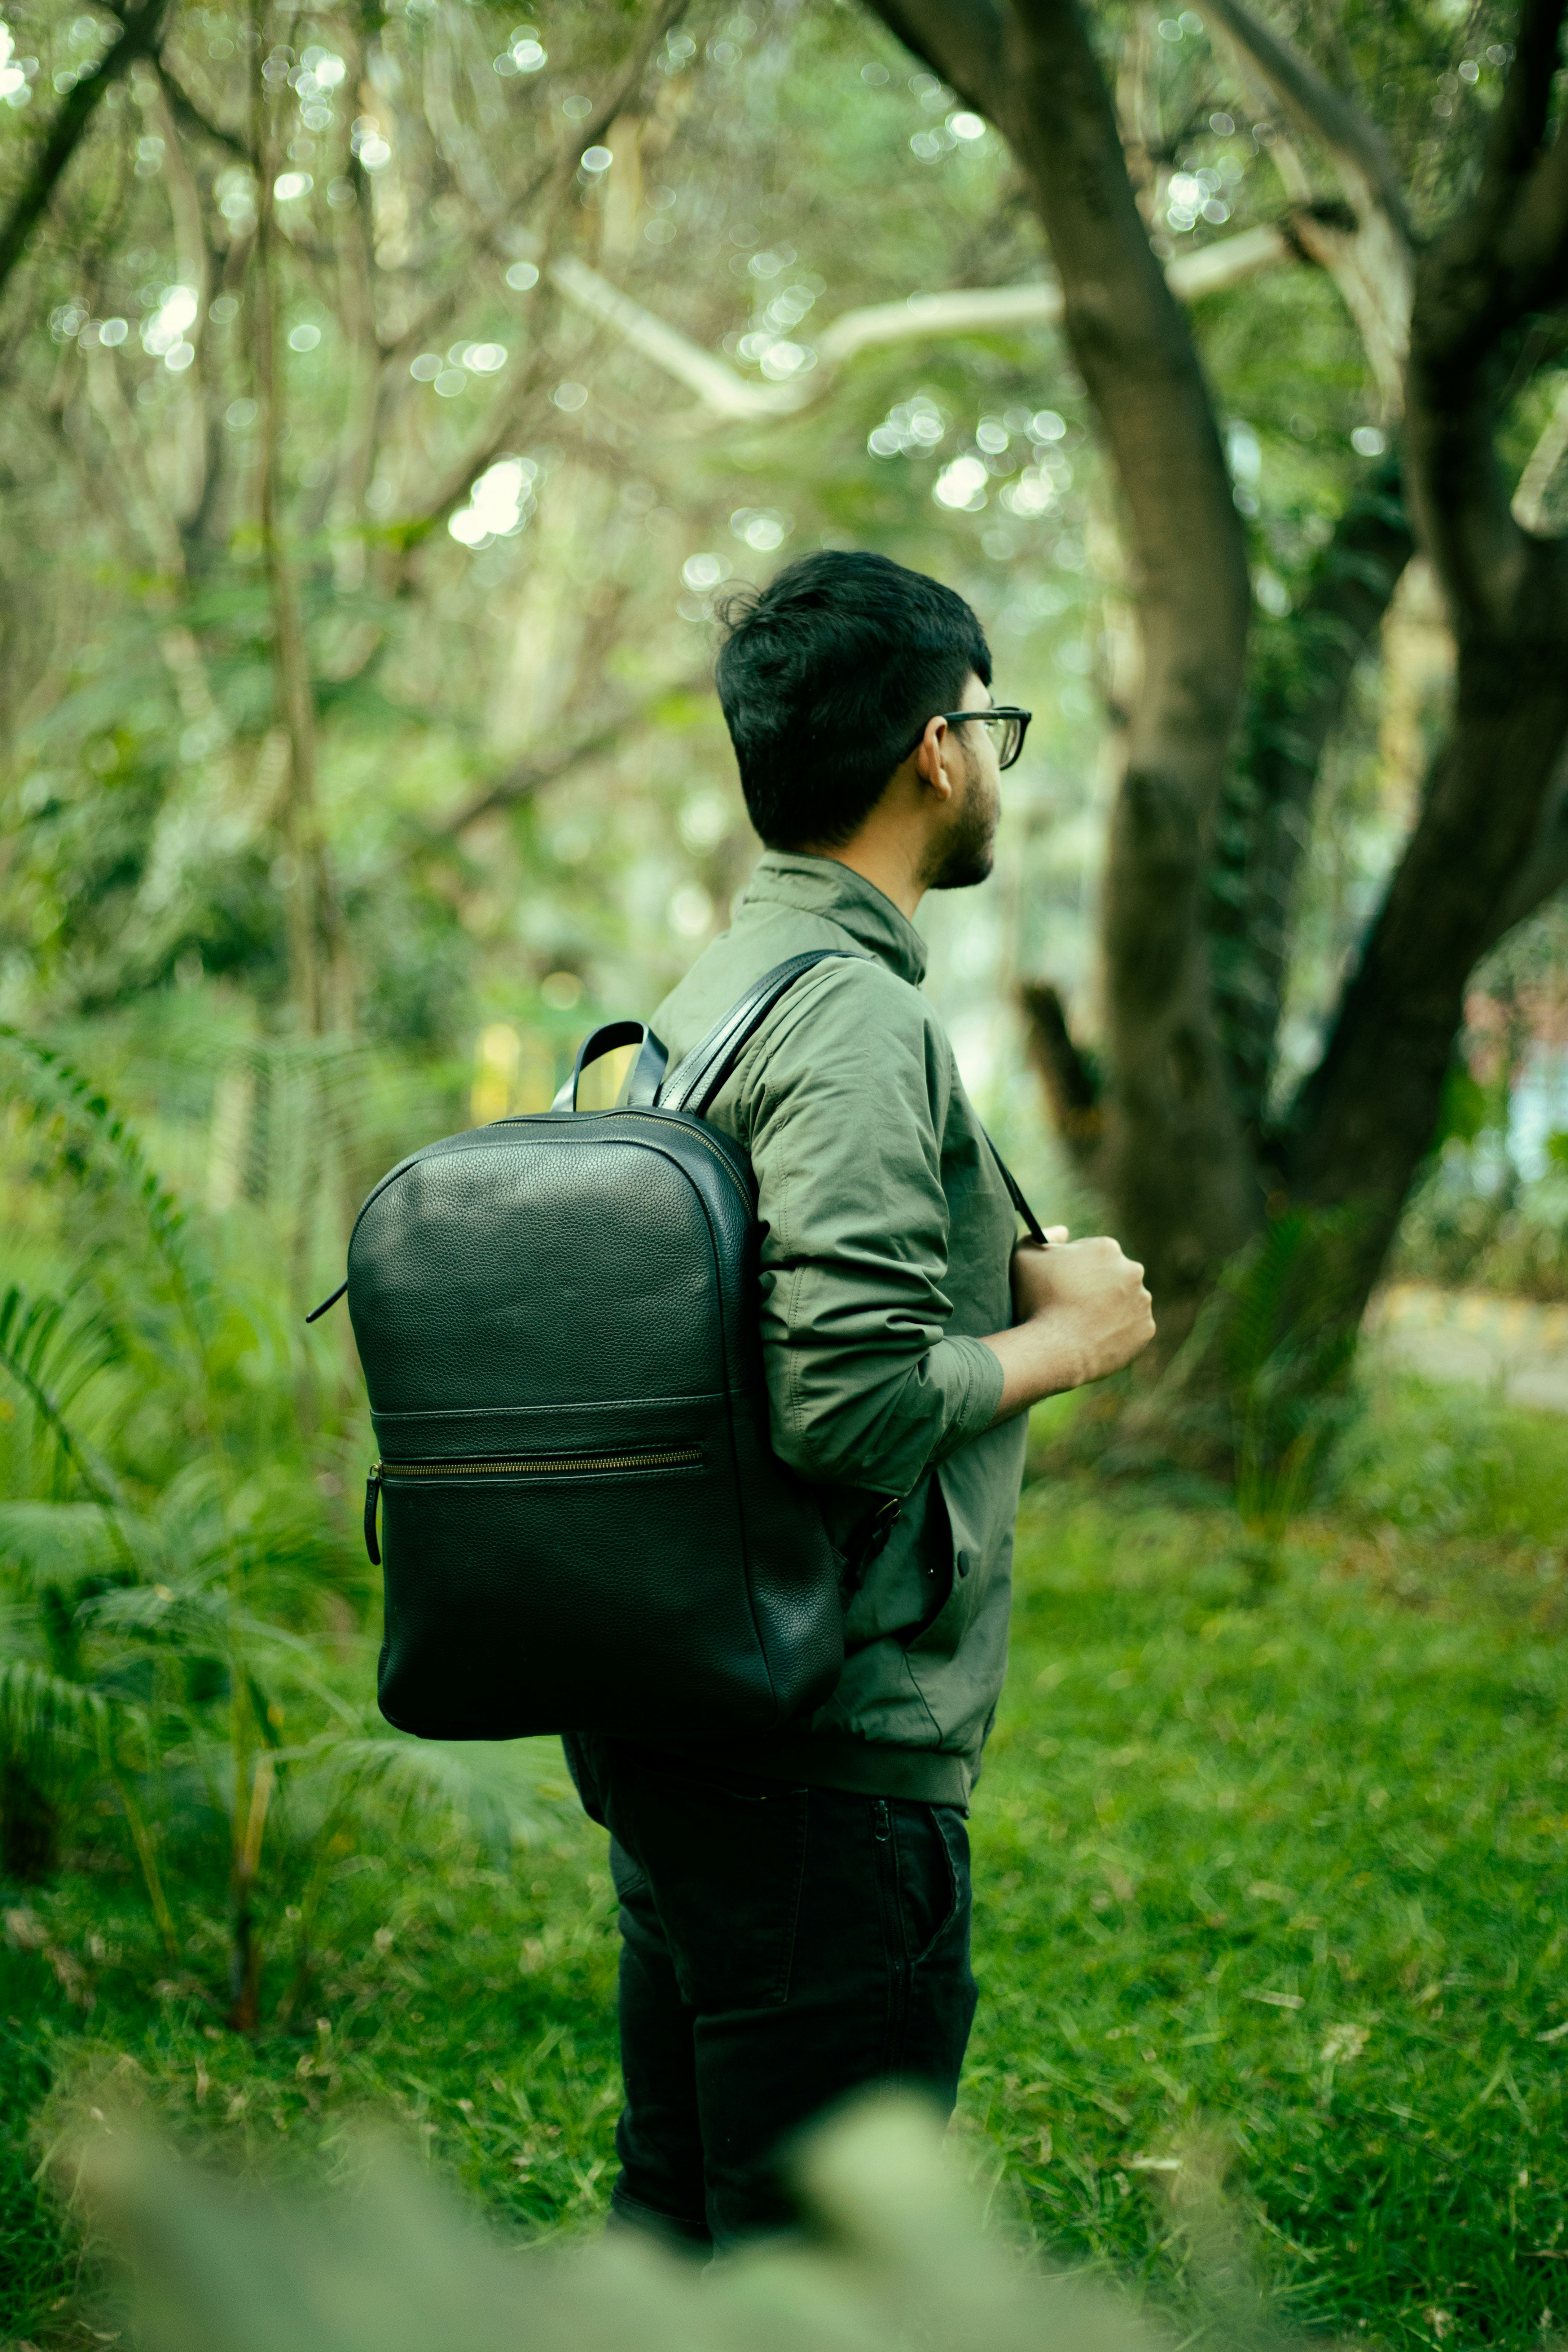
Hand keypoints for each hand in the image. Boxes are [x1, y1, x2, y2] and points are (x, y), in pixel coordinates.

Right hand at [1011, 1232, 1153, 1388]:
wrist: (1054, 1350)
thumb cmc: (1036, 1301)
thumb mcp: (1024, 1256)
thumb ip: (1042, 1235)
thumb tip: (1063, 1232)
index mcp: (1106, 1248)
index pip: (1093, 1253)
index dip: (1074, 1267)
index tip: (1061, 1284)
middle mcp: (1132, 1270)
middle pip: (1113, 1275)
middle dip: (1096, 1286)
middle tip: (1072, 1305)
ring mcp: (1142, 1301)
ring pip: (1125, 1301)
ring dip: (1109, 1307)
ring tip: (1083, 1324)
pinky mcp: (1146, 1329)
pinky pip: (1132, 1328)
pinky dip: (1117, 1331)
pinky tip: (1095, 1338)